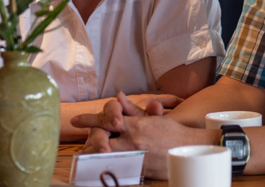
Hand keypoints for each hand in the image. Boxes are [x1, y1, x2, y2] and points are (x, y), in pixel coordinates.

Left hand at [73, 93, 212, 179]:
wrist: (189, 148)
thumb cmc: (172, 131)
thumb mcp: (151, 117)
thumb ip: (132, 108)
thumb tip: (119, 96)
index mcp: (134, 124)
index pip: (106, 119)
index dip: (89, 120)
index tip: (75, 120)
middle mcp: (131, 139)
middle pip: (101, 139)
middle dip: (87, 141)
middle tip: (79, 146)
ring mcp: (134, 155)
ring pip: (105, 155)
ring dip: (94, 155)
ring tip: (84, 157)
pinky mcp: (138, 169)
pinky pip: (116, 168)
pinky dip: (105, 167)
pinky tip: (99, 167)